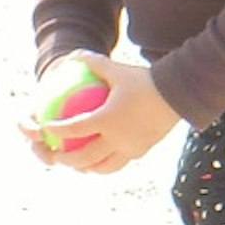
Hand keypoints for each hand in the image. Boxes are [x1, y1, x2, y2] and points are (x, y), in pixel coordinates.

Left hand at [25, 56, 180, 174]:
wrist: (179, 95)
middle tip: (56, 156)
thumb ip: (93, 63)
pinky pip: (119, 163)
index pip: (75, 129)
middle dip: (66, 160)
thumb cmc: (146, 80)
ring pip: (103, 166)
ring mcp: (130, 148)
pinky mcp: (141, 151)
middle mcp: (117, 139)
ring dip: (87, 167)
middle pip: (85, 157)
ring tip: (78, 165)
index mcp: (108, 119)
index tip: (46, 128)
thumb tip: (72, 56)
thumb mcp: (117, 69)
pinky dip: (106, 165)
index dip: (57, 131)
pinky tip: (100, 160)